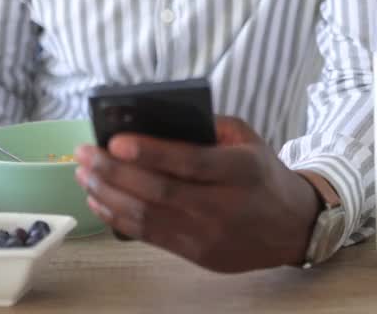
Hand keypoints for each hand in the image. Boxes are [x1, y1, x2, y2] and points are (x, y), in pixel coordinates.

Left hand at [73, 116, 321, 272]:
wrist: (291, 227)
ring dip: (108, 194)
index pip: (190, 162)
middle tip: (85, 154)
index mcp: (241, 171)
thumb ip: (207, 128)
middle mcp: (224, 206)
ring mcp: (208, 236)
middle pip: (159, 191)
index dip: (150, 152)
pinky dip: (118, 217)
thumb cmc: (263, 174)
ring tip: (84, 175)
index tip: (115, 140)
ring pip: (147, 217)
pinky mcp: (197, 255)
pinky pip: (149, 236)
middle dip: (114, 172)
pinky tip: (100, 200)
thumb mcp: (247, 139)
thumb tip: (152, 121)